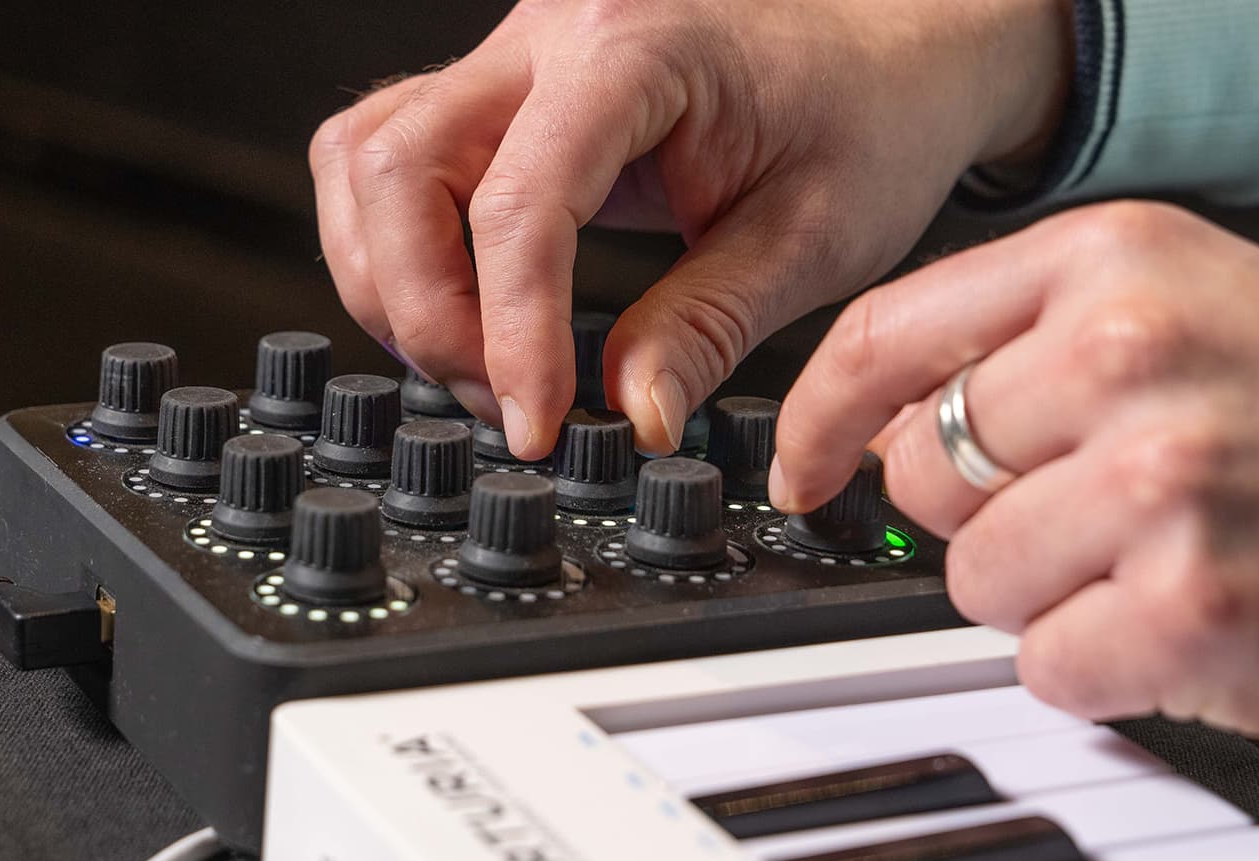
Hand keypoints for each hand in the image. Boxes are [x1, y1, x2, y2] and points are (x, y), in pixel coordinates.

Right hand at [310, 0, 1070, 456]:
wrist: (894, 47)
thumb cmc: (869, 113)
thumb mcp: (815, 237)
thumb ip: (707, 329)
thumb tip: (631, 417)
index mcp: (635, 46)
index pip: (519, 204)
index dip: (511, 335)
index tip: (537, 424)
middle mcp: (549, 32)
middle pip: (393, 166)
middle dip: (424, 310)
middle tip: (503, 402)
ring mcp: (512, 55)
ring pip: (365, 157)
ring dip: (391, 280)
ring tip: (477, 365)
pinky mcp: (501, 92)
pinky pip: (389, 156)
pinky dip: (396, 246)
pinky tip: (460, 310)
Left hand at [772, 201, 1258, 762]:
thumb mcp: (1199, 311)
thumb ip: (1031, 341)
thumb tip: (873, 418)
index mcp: (1119, 261)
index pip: (887, 336)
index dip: (819, 416)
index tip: (803, 466)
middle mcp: (1131, 352)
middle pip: (920, 472)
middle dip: (985, 515)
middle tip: (1102, 514)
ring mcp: (1162, 481)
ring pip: (972, 579)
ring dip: (1050, 598)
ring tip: (1167, 561)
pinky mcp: (1192, 608)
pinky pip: (1044, 665)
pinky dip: (1104, 670)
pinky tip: (1191, 625)